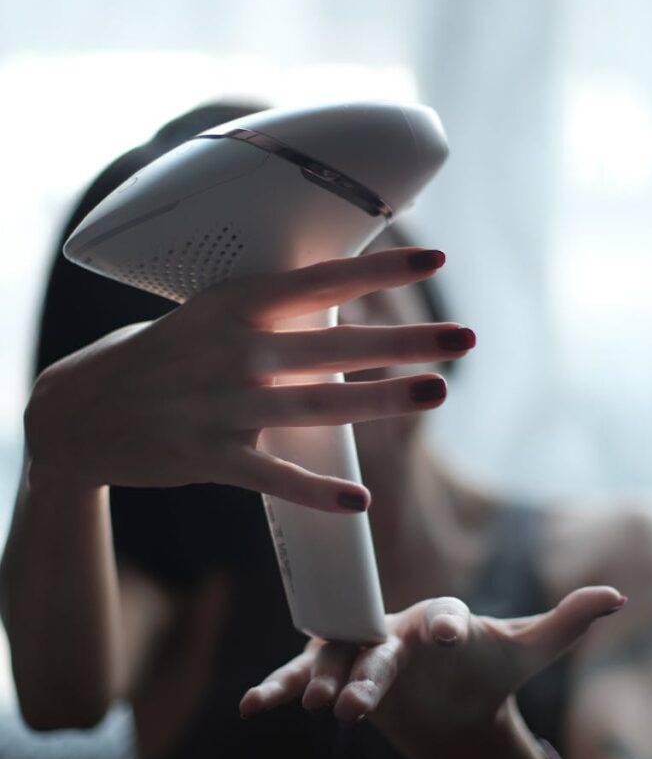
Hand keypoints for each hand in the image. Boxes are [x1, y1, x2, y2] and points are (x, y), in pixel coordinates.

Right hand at [23, 247, 474, 509]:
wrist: (79, 412)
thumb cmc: (154, 360)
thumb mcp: (203, 319)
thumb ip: (265, 318)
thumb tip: (336, 311)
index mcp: (232, 306)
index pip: (319, 281)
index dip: (380, 269)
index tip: (435, 257)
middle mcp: (233, 350)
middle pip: (335, 344)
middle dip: (407, 341)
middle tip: (465, 339)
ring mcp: (221, 405)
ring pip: (318, 404)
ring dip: (383, 400)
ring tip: (438, 393)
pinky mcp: (207, 457)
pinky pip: (274, 477)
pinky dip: (317, 490)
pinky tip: (359, 501)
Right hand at [239, 586, 626, 758]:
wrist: (449, 704)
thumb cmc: (488, 670)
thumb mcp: (527, 652)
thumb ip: (563, 623)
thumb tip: (616, 595)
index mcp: (441, 615)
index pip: (442, 614)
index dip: (443, 622)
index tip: (444, 633)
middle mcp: (394, 625)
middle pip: (380, 646)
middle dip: (370, 674)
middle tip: (355, 704)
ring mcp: (358, 649)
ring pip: (332, 661)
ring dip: (314, 681)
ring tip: (303, 705)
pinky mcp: (333, 673)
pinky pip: (300, 678)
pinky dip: (276, 688)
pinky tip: (250, 707)